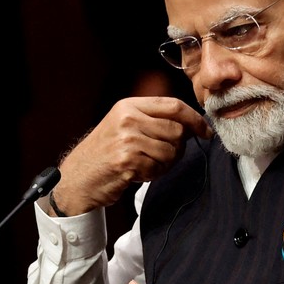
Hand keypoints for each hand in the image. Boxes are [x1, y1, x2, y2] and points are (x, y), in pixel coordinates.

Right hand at [50, 97, 212, 215]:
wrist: (77, 178)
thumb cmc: (104, 153)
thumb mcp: (123, 125)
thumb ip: (152, 119)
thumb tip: (191, 124)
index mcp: (128, 106)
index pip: (173, 105)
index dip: (195, 119)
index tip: (206, 132)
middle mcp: (128, 119)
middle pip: (176, 130)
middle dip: (178, 147)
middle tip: (163, 157)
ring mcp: (127, 140)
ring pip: (171, 151)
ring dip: (165, 163)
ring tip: (147, 165)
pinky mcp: (128, 161)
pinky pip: (158, 168)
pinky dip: (154, 174)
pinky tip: (139, 173)